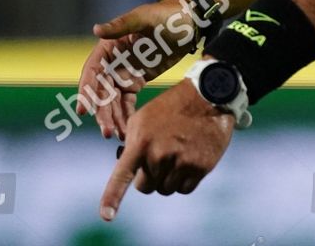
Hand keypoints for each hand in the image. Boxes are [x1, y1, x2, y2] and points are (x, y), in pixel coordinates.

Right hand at [78, 0, 201, 138]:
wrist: (189, 22)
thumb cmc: (166, 15)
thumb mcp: (144, 17)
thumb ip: (121, 26)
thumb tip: (96, 29)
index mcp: (108, 48)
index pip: (92, 72)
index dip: (86, 91)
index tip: (83, 110)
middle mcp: (111, 63)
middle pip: (101, 92)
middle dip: (102, 112)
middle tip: (107, 132)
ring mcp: (123, 74)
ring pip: (112, 101)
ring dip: (112, 118)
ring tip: (116, 137)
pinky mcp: (135, 82)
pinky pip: (126, 103)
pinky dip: (125, 116)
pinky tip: (127, 131)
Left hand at [99, 78, 232, 220]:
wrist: (207, 97)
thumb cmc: (171, 107)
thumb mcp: (143, 118)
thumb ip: (131, 144)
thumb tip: (125, 166)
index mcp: (141, 142)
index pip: (122, 176)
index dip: (112, 198)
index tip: (106, 217)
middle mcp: (159, 155)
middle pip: (145, 186)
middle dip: (150, 176)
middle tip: (161, 156)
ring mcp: (180, 162)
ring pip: (165, 189)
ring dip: (168, 178)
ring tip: (178, 153)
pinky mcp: (199, 168)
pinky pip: (184, 189)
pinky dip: (184, 180)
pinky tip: (189, 159)